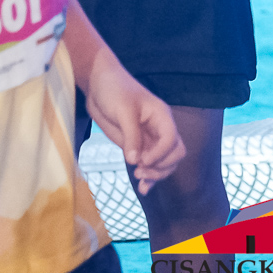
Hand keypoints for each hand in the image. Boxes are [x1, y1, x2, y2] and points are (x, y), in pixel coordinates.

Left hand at [84, 67, 186, 194]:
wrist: (98, 85)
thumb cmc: (114, 90)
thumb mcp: (123, 111)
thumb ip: (131, 136)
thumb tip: (135, 161)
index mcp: (162, 117)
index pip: (171, 140)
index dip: (160, 154)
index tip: (142, 160)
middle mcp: (159, 129)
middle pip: (174, 154)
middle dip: (161, 166)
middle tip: (139, 171)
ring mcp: (149, 139)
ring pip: (164, 163)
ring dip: (156, 174)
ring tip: (138, 178)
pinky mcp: (137, 146)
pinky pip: (149, 164)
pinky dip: (149, 177)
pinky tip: (143, 188)